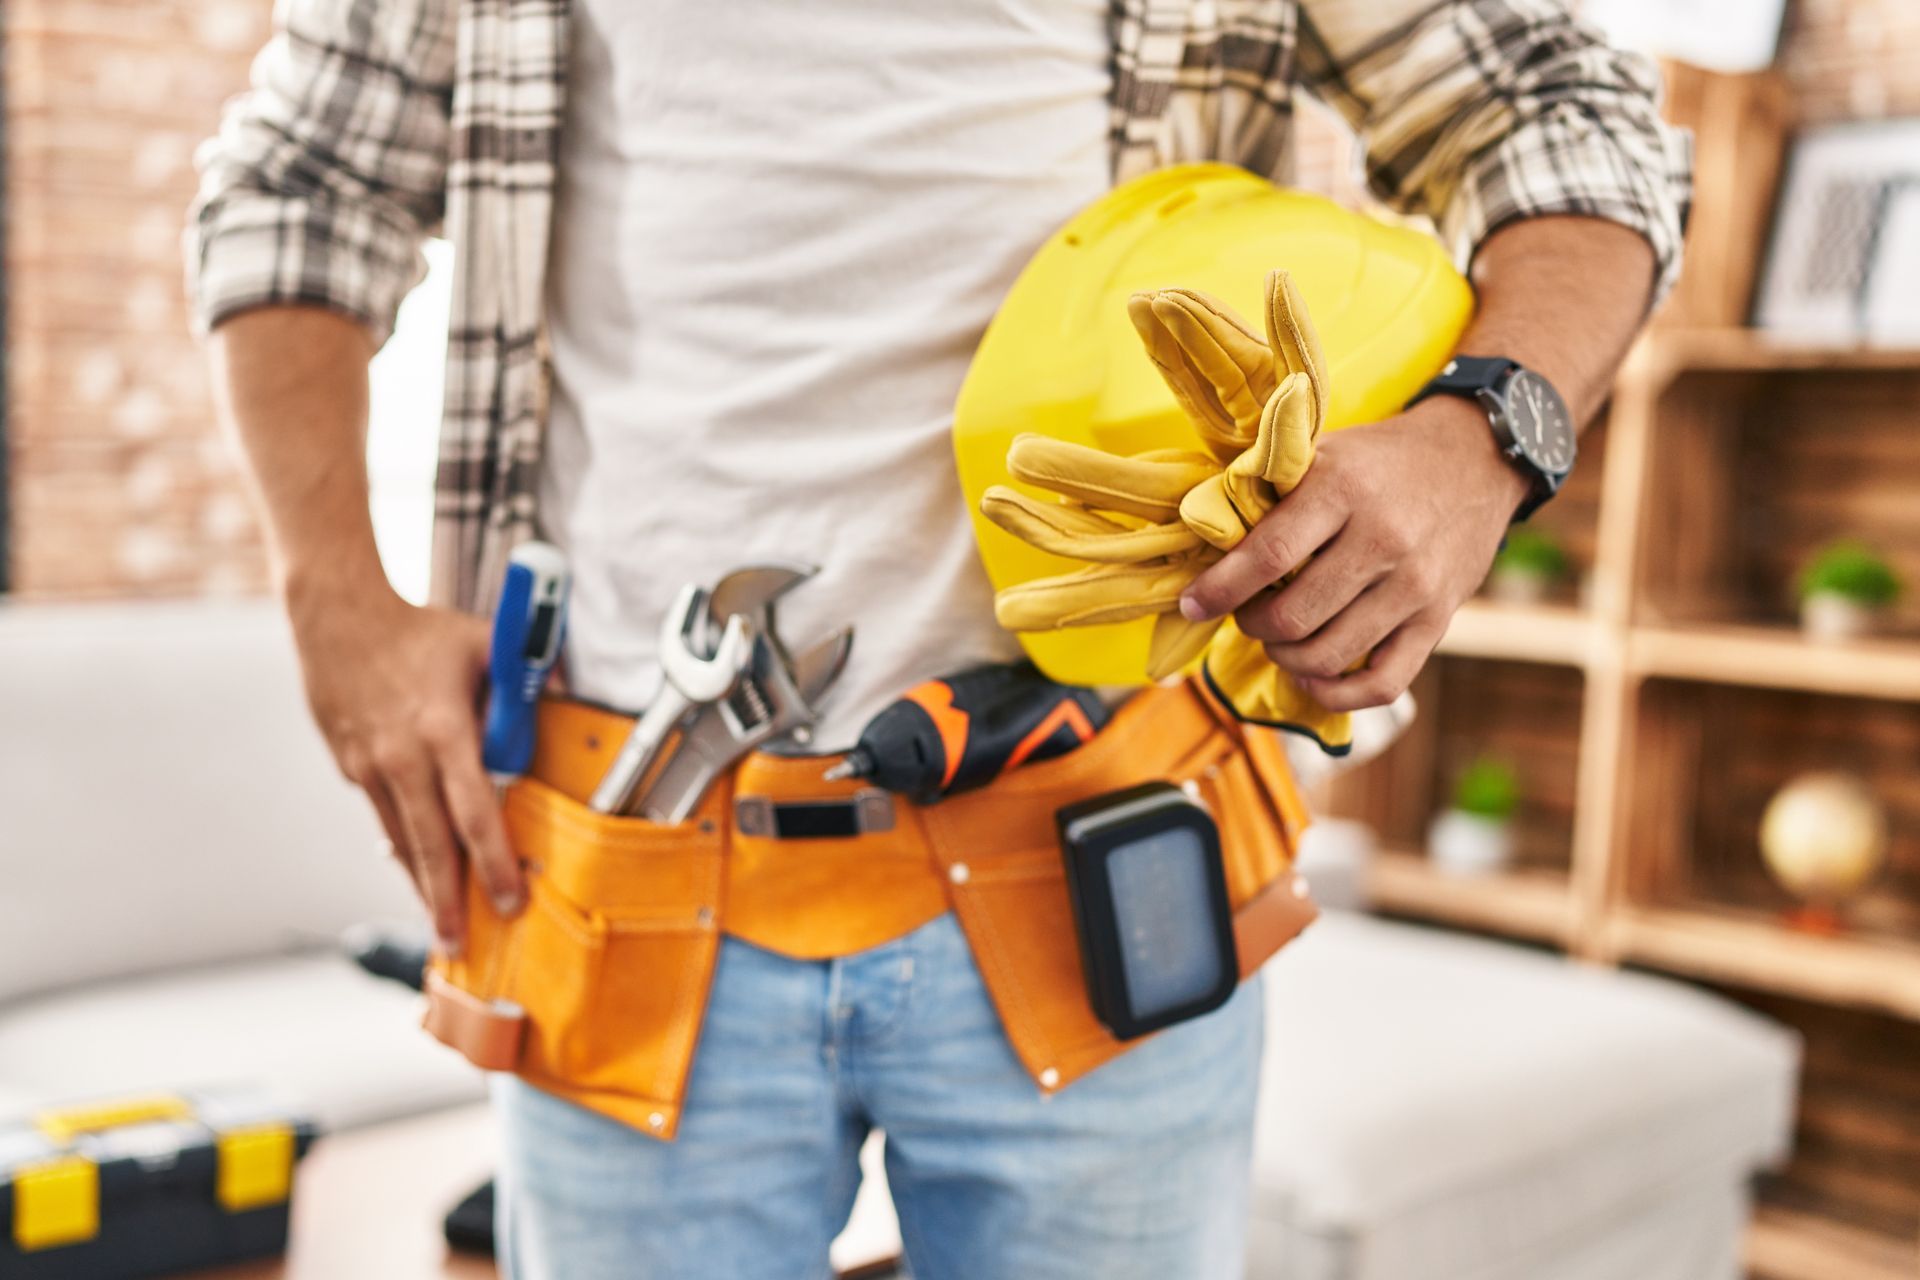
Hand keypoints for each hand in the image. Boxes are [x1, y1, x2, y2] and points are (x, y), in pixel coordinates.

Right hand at [286, 580, 522, 955]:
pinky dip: (402, 851)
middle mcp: (403, 758)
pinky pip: (383, 820)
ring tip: (443, 930)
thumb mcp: (484, 642)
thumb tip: (568, 696)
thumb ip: (527, 677)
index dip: (494, 861)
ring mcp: (371, 767)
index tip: (512, 898)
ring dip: (423, 887)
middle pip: (431, 845)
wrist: (336, 614)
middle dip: (449, 901)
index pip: (474, 811)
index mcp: (443, 731)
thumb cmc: (417, 628)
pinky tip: (418, 874)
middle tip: (463, 946)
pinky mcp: (351, 768)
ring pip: (401, 842)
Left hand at [1180, 396, 1530, 711]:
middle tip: (1244, 613)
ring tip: (1276, 638)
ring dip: (1284, 657)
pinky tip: (1311, 676)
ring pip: (1327, 655)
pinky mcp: (1438, 621)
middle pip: (1293, 616)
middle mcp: (1383, 540)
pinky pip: (1382, 685)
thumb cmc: (1380, 460)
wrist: (1476, 460)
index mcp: (1343, 489)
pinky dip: (1335, 693)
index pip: (1268, 555)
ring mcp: (1414, 586)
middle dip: (1251, 625)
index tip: (1192, 605)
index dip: (1219, 590)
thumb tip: (1200, 530)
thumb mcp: (1325, 452)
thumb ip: (1270, 488)